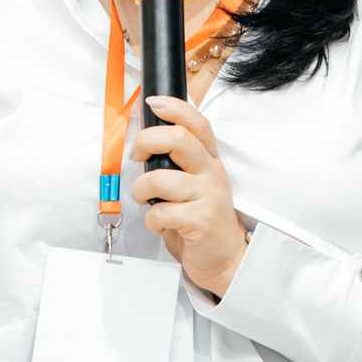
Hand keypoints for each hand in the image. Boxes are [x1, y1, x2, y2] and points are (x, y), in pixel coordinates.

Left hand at [129, 95, 248, 297]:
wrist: (225, 258)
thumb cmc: (199, 219)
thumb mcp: (192, 184)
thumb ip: (175, 163)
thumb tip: (143, 142)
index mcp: (209, 160)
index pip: (197, 123)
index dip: (174, 108)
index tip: (153, 103)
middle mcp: (211, 172)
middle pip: (178, 139)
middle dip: (147, 141)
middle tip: (137, 155)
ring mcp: (208, 195)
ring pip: (160, 178)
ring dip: (141, 190)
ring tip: (145, 200)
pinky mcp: (201, 219)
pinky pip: (161, 211)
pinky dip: (152, 220)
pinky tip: (161, 224)